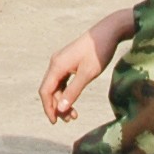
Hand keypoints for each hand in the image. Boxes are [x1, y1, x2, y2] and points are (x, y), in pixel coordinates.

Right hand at [40, 8, 133, 122]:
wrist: (108, 32)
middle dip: (57, 106)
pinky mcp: (69, 62)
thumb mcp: (87, 74)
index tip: (55, 121)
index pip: (45, 90)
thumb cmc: (98, 52)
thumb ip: (73, 91)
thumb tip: (60, 109)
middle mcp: (56, 63)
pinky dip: (66, 92)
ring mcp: (61, 62)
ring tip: (74, 114)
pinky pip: (62, 81)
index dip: (48, 108)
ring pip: (56, 86)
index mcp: (57, 65)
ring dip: (62, 101)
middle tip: (70, 119)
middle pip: (50, 89)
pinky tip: (73, 101)